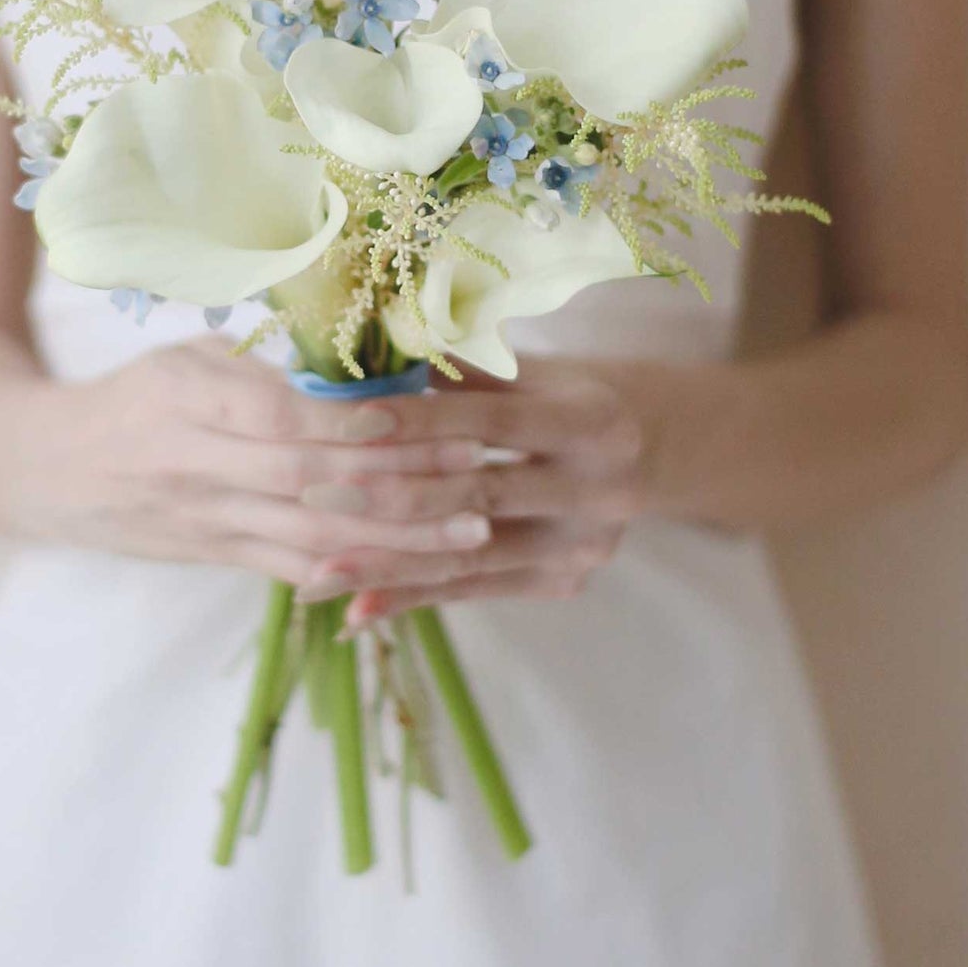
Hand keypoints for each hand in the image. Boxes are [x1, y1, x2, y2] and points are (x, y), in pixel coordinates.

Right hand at [23, 338, 503, 584]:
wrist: (46, 472)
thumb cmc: (134, 397)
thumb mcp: (185, 357)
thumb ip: (262, 364)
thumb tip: (363, 360)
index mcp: (184, 398)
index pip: (278, 417)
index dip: (352, 423)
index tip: (420, 416)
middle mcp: (194, 465)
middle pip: (309, 482)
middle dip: (401, 483)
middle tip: (477, 473)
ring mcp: (206, 520)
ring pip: (313, 537)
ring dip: (399, 539)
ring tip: (471, 531)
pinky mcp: (216, 557)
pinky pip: (292, 571)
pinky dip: (355, 575)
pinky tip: (415, 574)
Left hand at [295, 358, 648, 633]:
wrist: (651, 449)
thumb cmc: (567, 395)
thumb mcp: (532, 371)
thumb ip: (461, 371)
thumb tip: (370, 357)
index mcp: (591, 422)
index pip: (491, 423)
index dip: (419, 421)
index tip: (347, 423)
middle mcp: (598, 490)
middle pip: (479, 496)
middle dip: (391, 497)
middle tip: (316, 496)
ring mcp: (583, 546)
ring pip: (470, 556)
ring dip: (390, 565)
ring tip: (318, 573)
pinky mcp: (564, 583)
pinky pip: (475, 591)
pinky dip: (413, 597)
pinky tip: (356, 609)